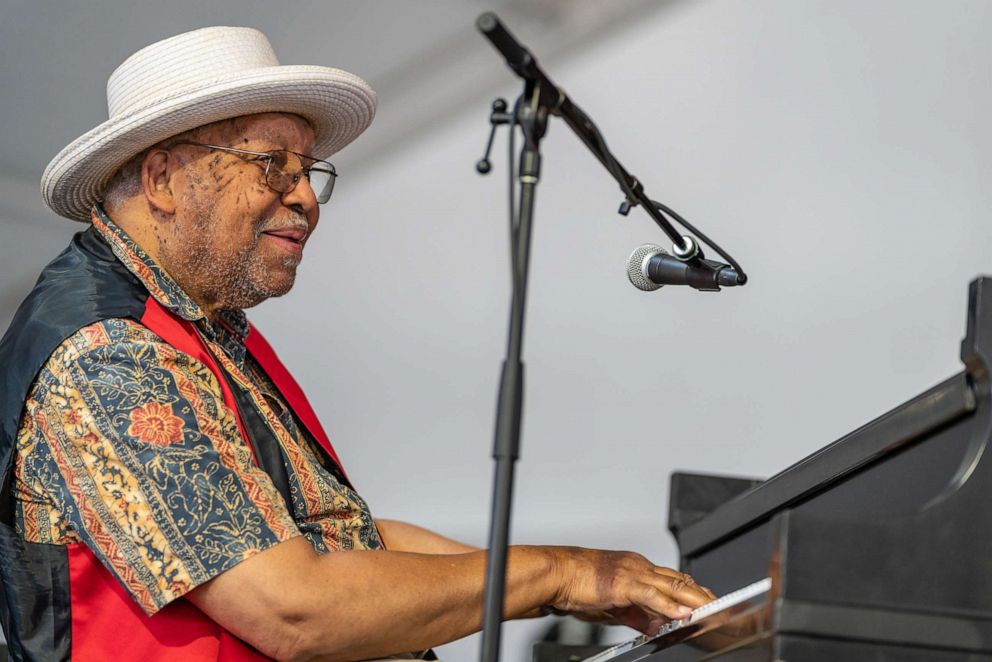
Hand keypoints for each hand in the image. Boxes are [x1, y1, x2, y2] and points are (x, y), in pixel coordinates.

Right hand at [547, 547, 715, 633]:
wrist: (555, 574)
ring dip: (695, 599)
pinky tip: (683, 613)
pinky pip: (651, 594)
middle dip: (703, 595)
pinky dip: (669, 605)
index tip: (711, 601)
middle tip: (724, 608)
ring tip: (714, 611)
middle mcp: (638, 566)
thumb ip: (636, 613)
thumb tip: (654, 625)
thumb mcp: (613, 604)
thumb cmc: (577, 585)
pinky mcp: (623, 583)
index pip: (673, 579)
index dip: (694, 591)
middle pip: (680, 580)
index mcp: (636, 568)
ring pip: (672, 585)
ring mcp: (632, 572)